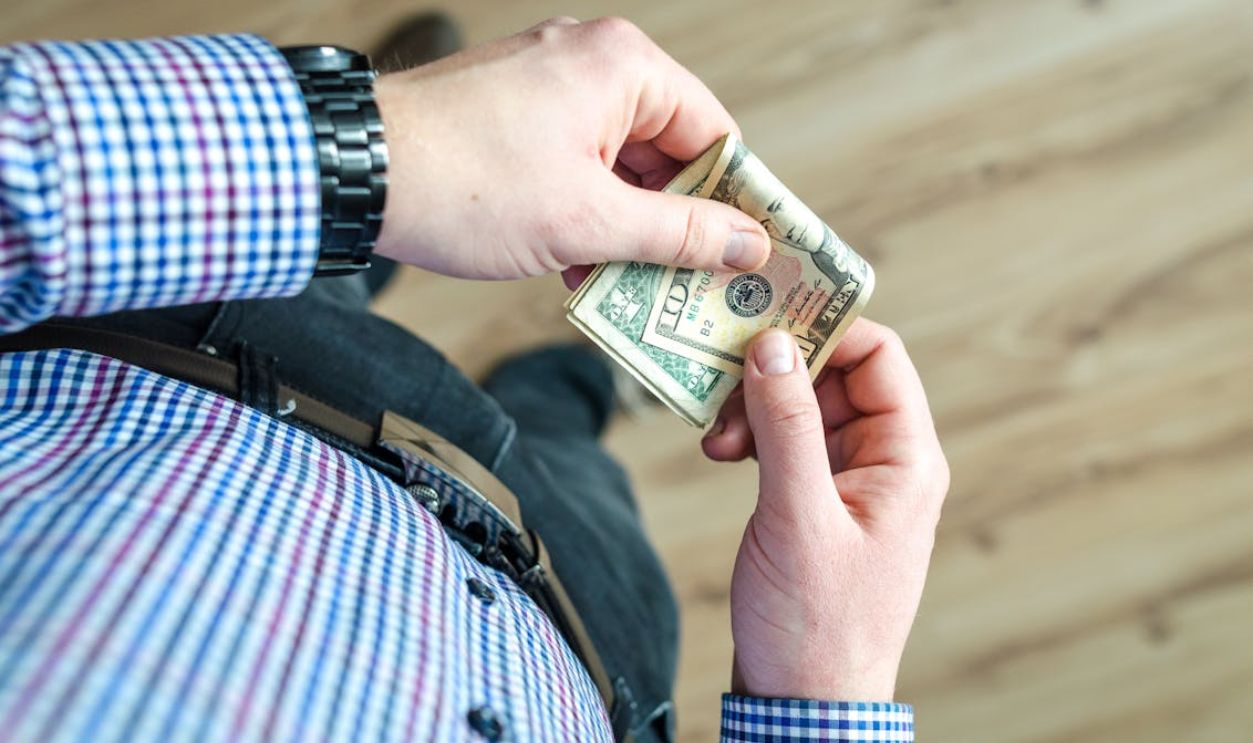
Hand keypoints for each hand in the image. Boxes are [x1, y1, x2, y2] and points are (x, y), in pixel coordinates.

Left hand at [371, 17, 770, 282]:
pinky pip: (576, 163)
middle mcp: (589, 61)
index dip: (735, 199)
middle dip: (675, 223)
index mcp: (622, 67)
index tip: (749, 254)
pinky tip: (581, 267)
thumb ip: (678, 234)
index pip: (714, 133)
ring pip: (620, 164)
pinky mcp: (515, 113)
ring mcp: (547, 85)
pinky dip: (585, 212)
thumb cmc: (464, 184)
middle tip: (691, 286)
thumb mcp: (588, 222)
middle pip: (668, 150)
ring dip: (626, 228)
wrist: (353, 173)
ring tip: (630, 288)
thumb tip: (746, 244)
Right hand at [702, 321, 948, 699]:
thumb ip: (788, 427)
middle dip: (775, 371)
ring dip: (755, 407)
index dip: (826, 326)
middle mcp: (883, 463)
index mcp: (906, 460)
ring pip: (803, 407)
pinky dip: (752, 438)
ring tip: (716, 435)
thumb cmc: (817, 626)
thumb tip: (774, 345)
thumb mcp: (798, 517)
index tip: (764, 314)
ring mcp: (848, 483)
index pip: (879, 356)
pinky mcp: (815, 503)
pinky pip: (786, 443)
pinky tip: (721, 453)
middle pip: (834, 376)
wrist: (804, 704)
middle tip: (721, 378)